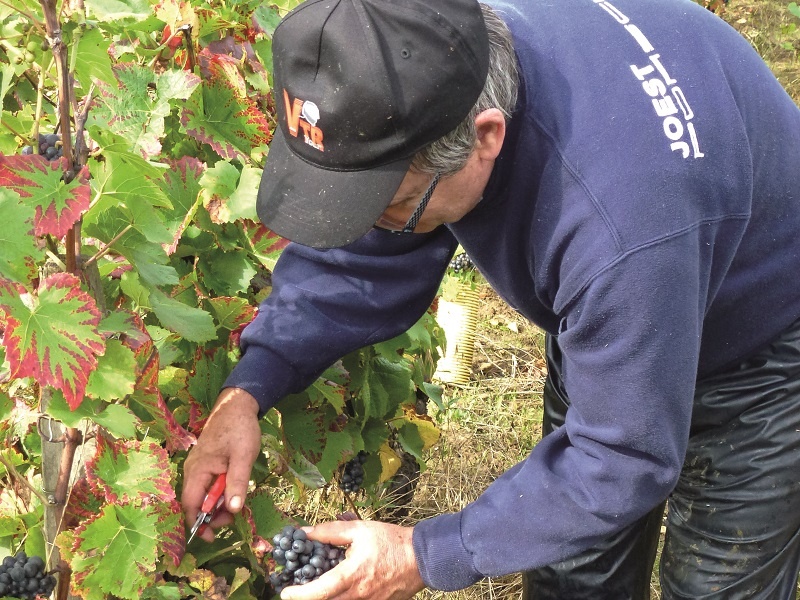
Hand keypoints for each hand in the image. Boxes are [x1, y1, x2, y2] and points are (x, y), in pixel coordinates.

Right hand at [182, 387, 261, 540]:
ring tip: (237, 502)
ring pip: (204, 494)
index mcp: (197, 469)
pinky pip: (209, 484)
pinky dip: (220, 492)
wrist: (238, 404)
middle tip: (234, 515)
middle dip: (213, 514)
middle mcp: (193, 470)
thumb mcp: (243, 457)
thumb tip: (233, 510)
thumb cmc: (240, 429)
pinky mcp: (207, 463)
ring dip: (218, 503)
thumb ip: (237, 483)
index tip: (211, 536)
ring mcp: (199, 466)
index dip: (198, 523)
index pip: (190, 504)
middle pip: (197, 502)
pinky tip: (234, 489)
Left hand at [280, 520, 424, 599]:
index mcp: (352, 575)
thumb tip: (306, 532)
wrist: (421, 557)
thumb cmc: (391, 541)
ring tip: (316, 586)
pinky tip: (338, 588)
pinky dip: (340, 597)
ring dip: (324, 598)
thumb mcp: (359, 530)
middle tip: (296, 590)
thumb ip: (330, 532)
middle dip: (308, 599)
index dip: (299, 594)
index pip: (319, 592)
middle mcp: (358, 595)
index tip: (285, 592)